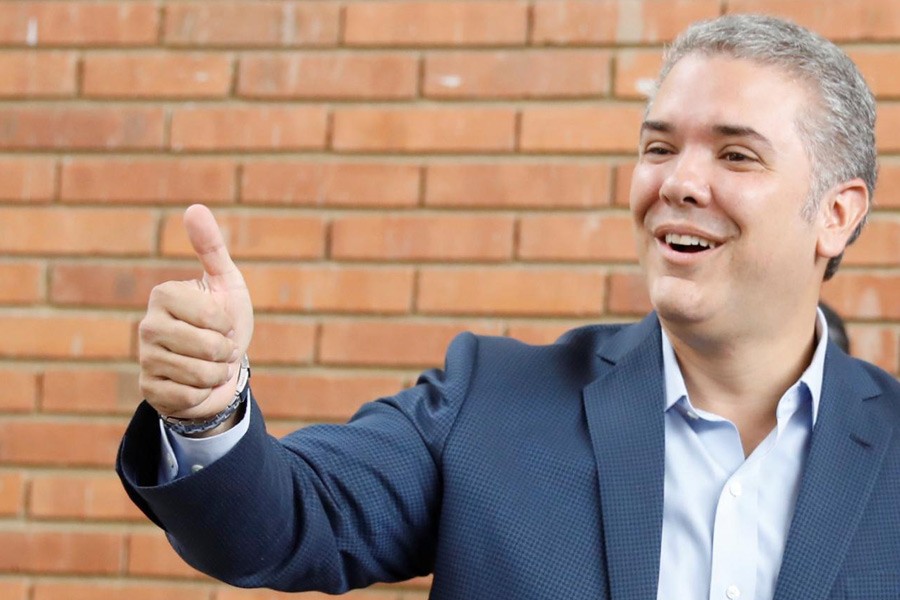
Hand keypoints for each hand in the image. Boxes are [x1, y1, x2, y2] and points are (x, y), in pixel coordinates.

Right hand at [138, 205, 253, 431]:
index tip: (223, 321)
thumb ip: (212, 248)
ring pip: (200, 374)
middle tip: (220, 347)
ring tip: (210, 365)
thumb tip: (194, 208)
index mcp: (164, 295)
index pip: (212, 316)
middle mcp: (147, 325)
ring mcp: (145, 358)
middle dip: (226, 351)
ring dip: (217, 373)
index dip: (227, 323)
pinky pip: (189, 396)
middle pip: (207, 347)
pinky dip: (203, 393)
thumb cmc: (224, 322)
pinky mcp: (149, 389)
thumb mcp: (225, 283)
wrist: (220, 368)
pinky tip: (195, 384)